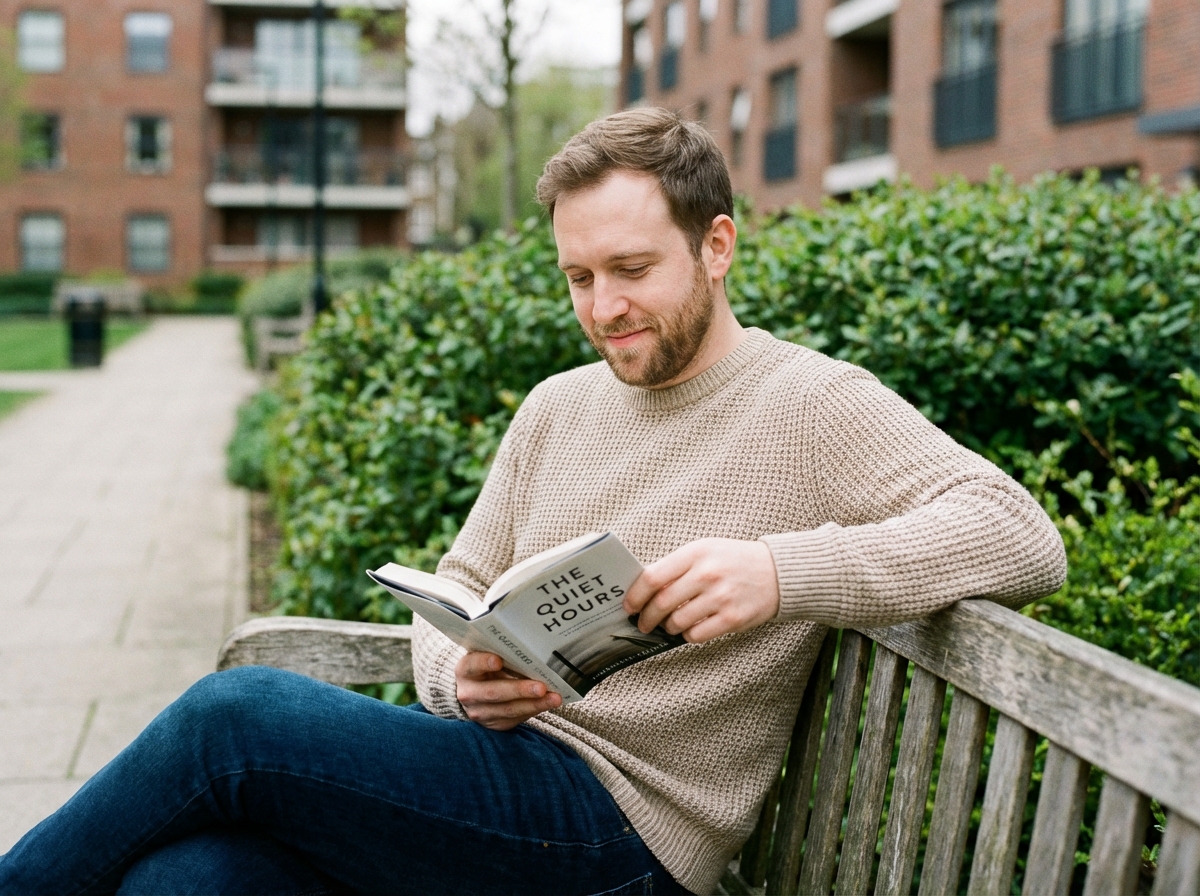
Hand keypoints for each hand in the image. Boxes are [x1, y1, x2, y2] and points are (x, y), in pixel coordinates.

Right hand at [456, 652, 561, 730]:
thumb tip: (530, 647)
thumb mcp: (486, 656)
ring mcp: (481, 712)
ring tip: (554, 698)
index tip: (498, 660)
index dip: (484, 662)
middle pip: (494, 692)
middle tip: (541, 687)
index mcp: (465, 670)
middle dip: (519, 690)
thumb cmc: (486, 668)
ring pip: (508, 710)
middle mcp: (469, 694)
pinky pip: (516, 719)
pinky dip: (534, 710)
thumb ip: (500, 653)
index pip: (472, 665)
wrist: (474, 693)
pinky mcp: (495, 724)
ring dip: (534, 704)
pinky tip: (549, 703)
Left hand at [622, 538, 780, 643]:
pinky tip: (690, 629)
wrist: (776, 572)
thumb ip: (676, 566)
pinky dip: (687, 635)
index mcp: (695, 553)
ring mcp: (720, 597)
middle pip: (662, 603)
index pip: (653, 577)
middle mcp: (707, 574)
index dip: (635, 595)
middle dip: (647, 617)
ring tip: (669, 624)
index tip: (628, 605)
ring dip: (668, 627)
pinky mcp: (732, 618)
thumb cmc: (733, 561)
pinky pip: (696, 635)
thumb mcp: (704, 550)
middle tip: (643, 623)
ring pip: (677, 622)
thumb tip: (642, 588)